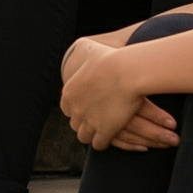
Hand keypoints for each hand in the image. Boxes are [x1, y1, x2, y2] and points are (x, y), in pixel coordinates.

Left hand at [59, 35, 155, 149]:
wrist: (126, 71)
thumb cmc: (111, 57)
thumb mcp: (89, 48)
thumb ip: (82, 50)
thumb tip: (80, 46)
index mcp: (69, 92)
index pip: (66, 107)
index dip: (77, 108)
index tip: (86, 106)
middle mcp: (75, 108)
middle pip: (74, 123)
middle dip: (84, 123)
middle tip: (95, 120)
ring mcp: (88, 122)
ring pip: (84, 136)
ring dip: (92, 134)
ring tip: (102, 131)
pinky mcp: (104, 131)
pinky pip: (98, 145)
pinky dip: (103, 142)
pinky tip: (110, 137)